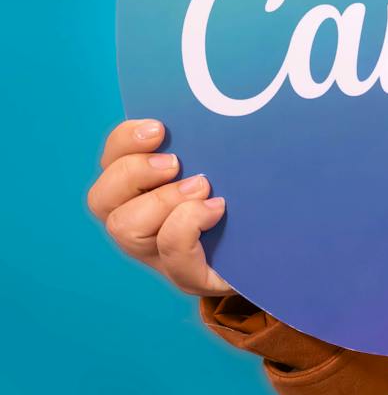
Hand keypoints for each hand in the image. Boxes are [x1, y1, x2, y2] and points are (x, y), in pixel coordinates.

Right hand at [87, 118, 230, 297]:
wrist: (281, 251)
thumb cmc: (248, 202)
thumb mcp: (224, 165)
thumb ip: (204, 144)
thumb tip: (203, 116)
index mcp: (140, 191)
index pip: (110, 161)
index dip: (124, 141)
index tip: (158, 128)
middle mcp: (140, 226)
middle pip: (100, 200)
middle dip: (134, 172)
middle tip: (175, 164)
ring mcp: (160, 256)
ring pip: (124, 229)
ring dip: (162, 200)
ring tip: (202, 187)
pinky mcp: (190, 278)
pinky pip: (173, 255)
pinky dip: (189, 225)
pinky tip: (217, 210)